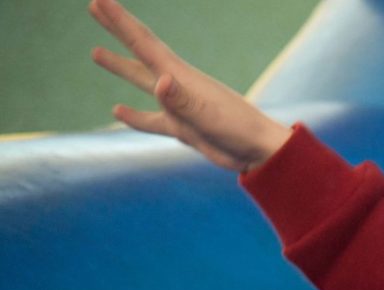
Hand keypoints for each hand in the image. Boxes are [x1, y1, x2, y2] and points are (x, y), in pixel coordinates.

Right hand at [88, 0, 290, 171]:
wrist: (262, 154)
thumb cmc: (241, 132)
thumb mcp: (208, 116)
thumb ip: (183, 101)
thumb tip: (161, 81)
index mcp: (181, 77)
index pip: (144, 43)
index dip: (120, 21)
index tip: (99, 0)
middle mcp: (177, 86)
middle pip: (140, 52)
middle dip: (117, 29)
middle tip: (94, 8)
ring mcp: (179, 107)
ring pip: (142, 81)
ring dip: (120, 66)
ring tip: (95, 52)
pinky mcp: (183, 128)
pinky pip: (152, 120)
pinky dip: (134, 116)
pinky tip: (118, 110)